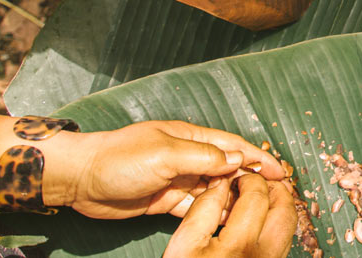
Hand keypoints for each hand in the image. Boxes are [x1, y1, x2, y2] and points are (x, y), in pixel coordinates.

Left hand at [49, 120, 285, 219]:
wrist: (81, 180)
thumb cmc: (121, 159)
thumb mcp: (167, 153)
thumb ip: (205, 157)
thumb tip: (238, 159)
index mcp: (190, 138)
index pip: (233, 146)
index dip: (258, 158)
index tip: (281, 172)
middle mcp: (187, 157)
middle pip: (227, 170)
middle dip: (250, 182)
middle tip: (274, 199)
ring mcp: (177, 179)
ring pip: (214, 191)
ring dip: (232, 201)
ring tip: (254, 214)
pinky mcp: (165, 200)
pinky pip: (196, 208)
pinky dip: (211, 214)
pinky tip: (226, 222)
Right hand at [164, 174, 296, 257]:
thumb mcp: (183, 246)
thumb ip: (204, 210)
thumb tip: (221, 183)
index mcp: (240, 245)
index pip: (258, 197)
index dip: (249, 180)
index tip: (239, 177)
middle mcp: (264, 256)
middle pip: (285, 211)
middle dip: (276, 189)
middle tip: (259, 180)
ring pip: (289, 228)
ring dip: (279, 207)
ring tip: (260, 198)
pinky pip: (283, 243)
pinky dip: (276, 225)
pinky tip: (259, 222)